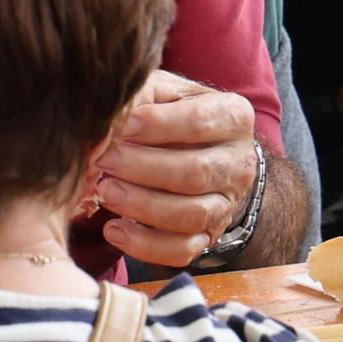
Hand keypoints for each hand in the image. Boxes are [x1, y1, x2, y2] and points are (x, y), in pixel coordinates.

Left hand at [93, 69, 258, 266]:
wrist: (191, 149)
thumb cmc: (165, 113)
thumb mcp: (157, 92)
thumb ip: (138, 95)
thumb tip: (110, 118)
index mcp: (233, 117)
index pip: (199, 122)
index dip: (156, 125)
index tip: (119, 125)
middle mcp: (238, 163)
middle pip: (195, 173)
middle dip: (143, 169)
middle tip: (104, 161)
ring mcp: (227, 204)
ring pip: (190, 214)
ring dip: (142, 206)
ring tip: (104, 191)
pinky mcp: (208, 236)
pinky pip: (183, 250)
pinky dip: (145, 245)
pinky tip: (113, 229)